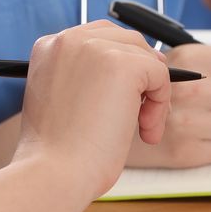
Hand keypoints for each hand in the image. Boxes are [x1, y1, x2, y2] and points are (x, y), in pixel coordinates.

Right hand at [10, 22, 173, 200]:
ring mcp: (96, 48)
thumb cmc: (56, 152)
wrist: (53, 173)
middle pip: (127, 40)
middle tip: (142, 111)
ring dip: (153, 94)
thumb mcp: (63, 99)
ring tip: (142, 128)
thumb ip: (87, 77)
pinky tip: (145, 131)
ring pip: (147, 58)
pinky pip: (160, 74)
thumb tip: (136, 70)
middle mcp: (69, 39)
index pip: (100, 38)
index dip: (120, 66)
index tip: (124, 98)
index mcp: (49, 46)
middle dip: (142, 75)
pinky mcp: (123, 64)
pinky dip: (161, 104)